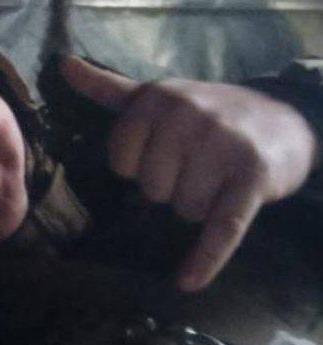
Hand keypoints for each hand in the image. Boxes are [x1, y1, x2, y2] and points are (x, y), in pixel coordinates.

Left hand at [61, 56, 318, 291]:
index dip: (136, 166)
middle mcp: (187, 117)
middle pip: (151, 187)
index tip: (160, 153)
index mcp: (157, 99)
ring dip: (196, 204)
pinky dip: (205, 258)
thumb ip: (108, 87)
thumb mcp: (155, 95)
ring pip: (183, 208)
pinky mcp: (252, 177)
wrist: (282, 117)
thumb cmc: (206, 112)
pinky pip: (222, 226)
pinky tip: (187, 281)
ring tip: (215, 177)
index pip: (119, 160)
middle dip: (169, 186)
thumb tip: (62, 63)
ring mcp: (222, 146)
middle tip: (193, 165)